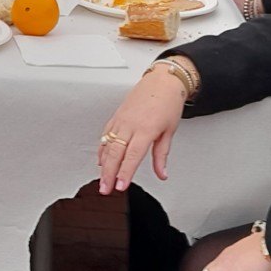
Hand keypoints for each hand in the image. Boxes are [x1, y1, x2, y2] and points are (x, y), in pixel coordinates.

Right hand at [98, 66, 188, 193]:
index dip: (125, 173)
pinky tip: (101, 160)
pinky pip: (106, 135)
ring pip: (107, 145)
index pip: (132, 156)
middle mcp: (131, 124)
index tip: (120, 186)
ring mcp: (121, 119)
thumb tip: (162, 173)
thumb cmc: (168, 102)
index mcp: (146, 129)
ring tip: (102, 180)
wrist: (163, 81)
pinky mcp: (117, 116)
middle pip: (115, 153)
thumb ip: (161, 155)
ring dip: (103, 165)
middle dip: (109, 173)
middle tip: (106, 189)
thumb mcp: (170, 131)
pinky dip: (102, 149)